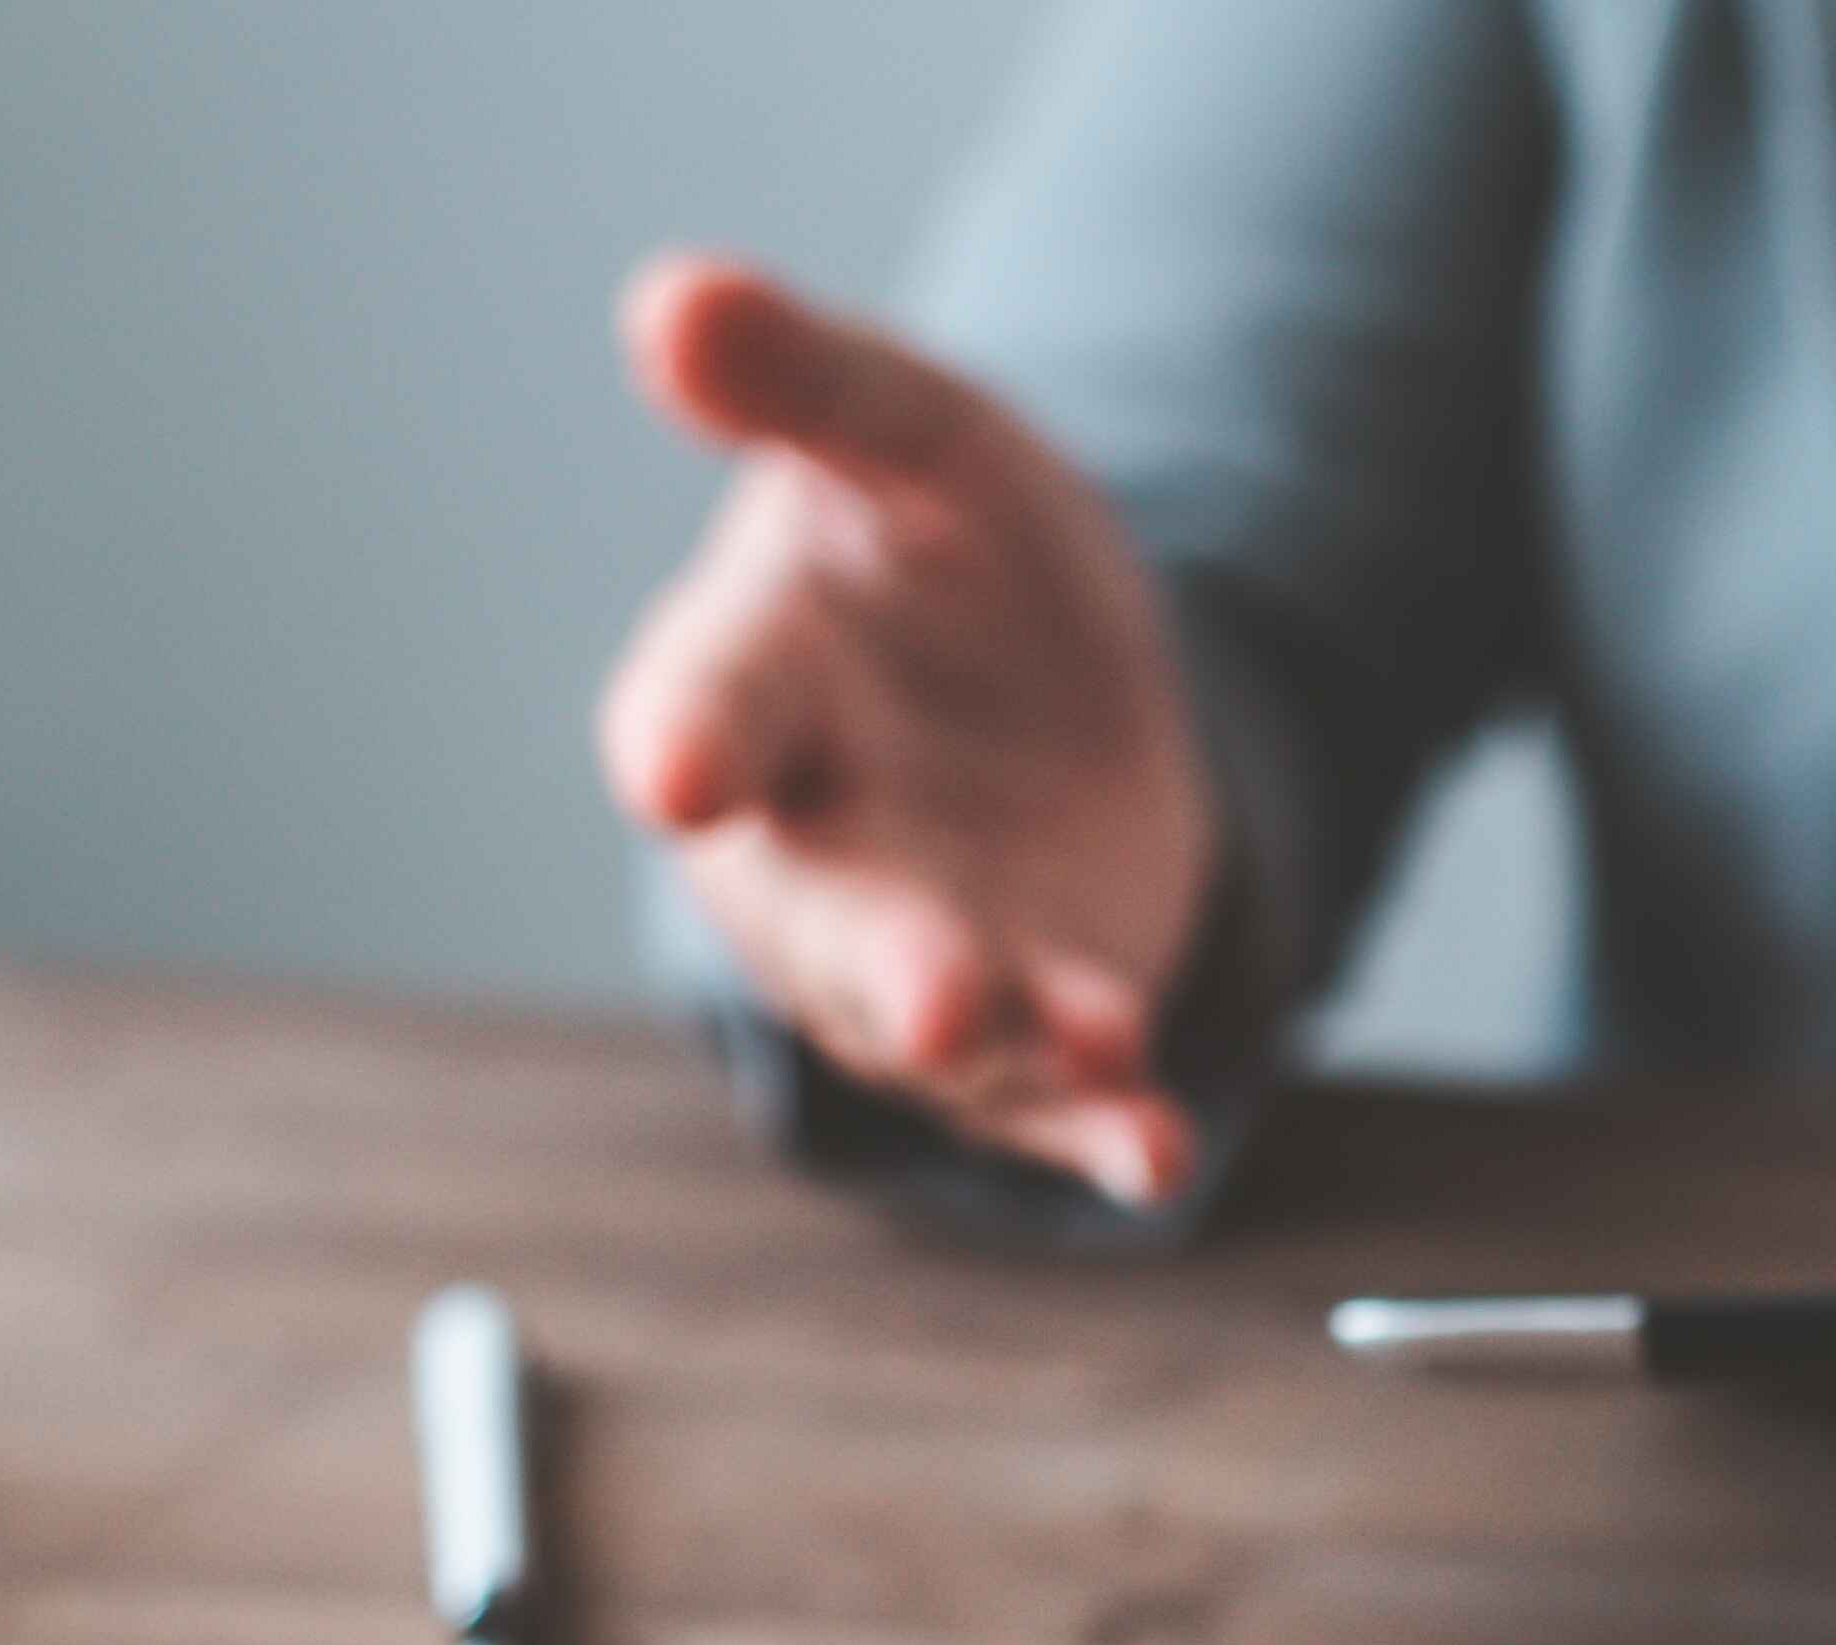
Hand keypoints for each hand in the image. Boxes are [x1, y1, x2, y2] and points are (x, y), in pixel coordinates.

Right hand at [599, 250, 1223, 1205]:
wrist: (1050, 681)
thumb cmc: (942, 552)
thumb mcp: (907, 437)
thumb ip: (805, 382)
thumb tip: (677, 297)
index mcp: (750, 686)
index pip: (704, 709)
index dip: (689, 736)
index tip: (675, 766)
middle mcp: (810, 850)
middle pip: (827, 922)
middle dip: (885, 963)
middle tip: (939, 993)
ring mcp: (919, 957)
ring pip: (947, 1032)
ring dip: (1019, 1050)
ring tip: (1102, 1045)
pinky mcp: (1029, 1034)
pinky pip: (1056, 1106)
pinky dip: (1106, 1137)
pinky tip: (1161, 1157)